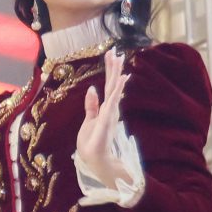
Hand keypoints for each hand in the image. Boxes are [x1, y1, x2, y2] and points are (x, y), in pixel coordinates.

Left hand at [75, 47, 130, 186]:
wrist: (96, 160)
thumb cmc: (92, 143)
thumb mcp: (89, 121)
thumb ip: (91, 105)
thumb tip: (92, 88)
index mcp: (106, 108)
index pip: (108, 86)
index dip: (110, 70)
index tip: (111, 55)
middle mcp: (110, 108)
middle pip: (112, 84)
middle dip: (114, 67)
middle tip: (116, 51)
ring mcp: (110, 112)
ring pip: (114, 89)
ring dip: (116, 74)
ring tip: (120, 58)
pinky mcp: (108, 118)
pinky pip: (113, 101)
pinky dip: (118, 89)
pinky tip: (122, 78)